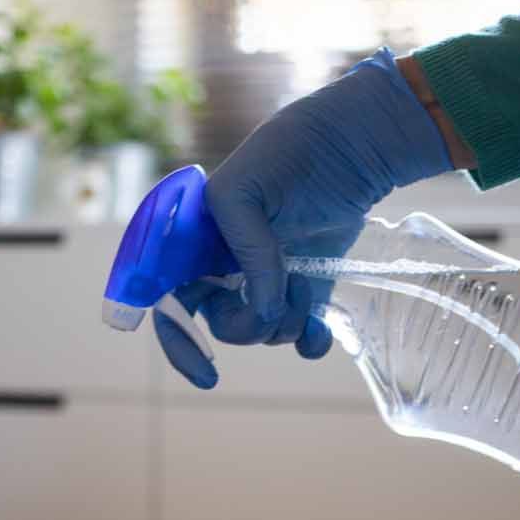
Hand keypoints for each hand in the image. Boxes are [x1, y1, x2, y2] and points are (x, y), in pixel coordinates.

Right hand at [157, 46, 454, 388]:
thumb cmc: (285, 155)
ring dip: (286, 322)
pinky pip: (300, 336)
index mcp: (194, 247)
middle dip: (251, 325)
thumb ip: (246, 252)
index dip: (180, 342)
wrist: (349, 145)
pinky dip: (310, 342)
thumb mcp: (244, 193)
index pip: (170, 304)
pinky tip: (321, 329)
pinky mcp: (305, 290)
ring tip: (306, 283)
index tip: (208, 374)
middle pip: (223, 327)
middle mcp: (225, 269)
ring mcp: (266, 282)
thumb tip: (265, 311)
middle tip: (281, 298)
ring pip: (264, 333)